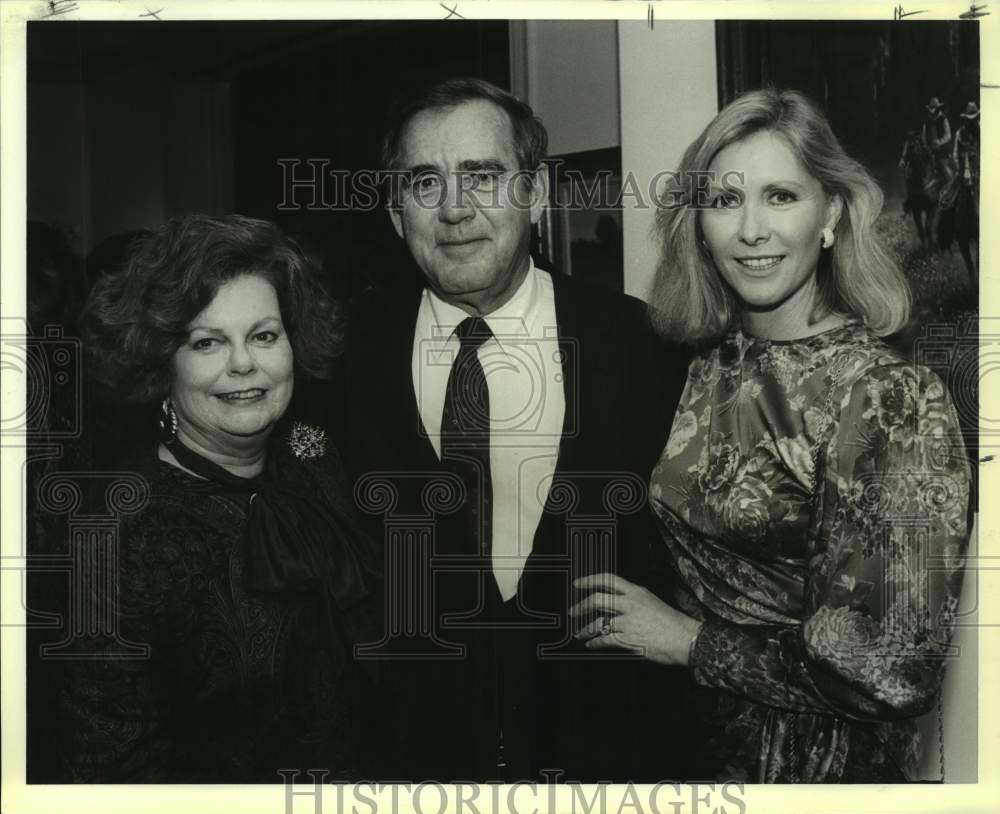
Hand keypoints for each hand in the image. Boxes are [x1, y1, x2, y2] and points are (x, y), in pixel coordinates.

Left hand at [569, 573, 702, 666]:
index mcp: (637, 592)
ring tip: (579, 633)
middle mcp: (630, 604)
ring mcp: (628, 621)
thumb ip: (633, 601)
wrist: (686, 638)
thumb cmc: (673, 623)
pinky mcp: (628, 639)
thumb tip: (616, 605)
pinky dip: (595, 642)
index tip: (578, 583)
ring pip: (598, 622)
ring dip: (585, 629)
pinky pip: (605, 639)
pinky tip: (591, 644)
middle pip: (597, 599)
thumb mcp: (652, 602)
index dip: (589, 580)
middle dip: (581, 606)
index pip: (608, 579)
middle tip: (573, 611)